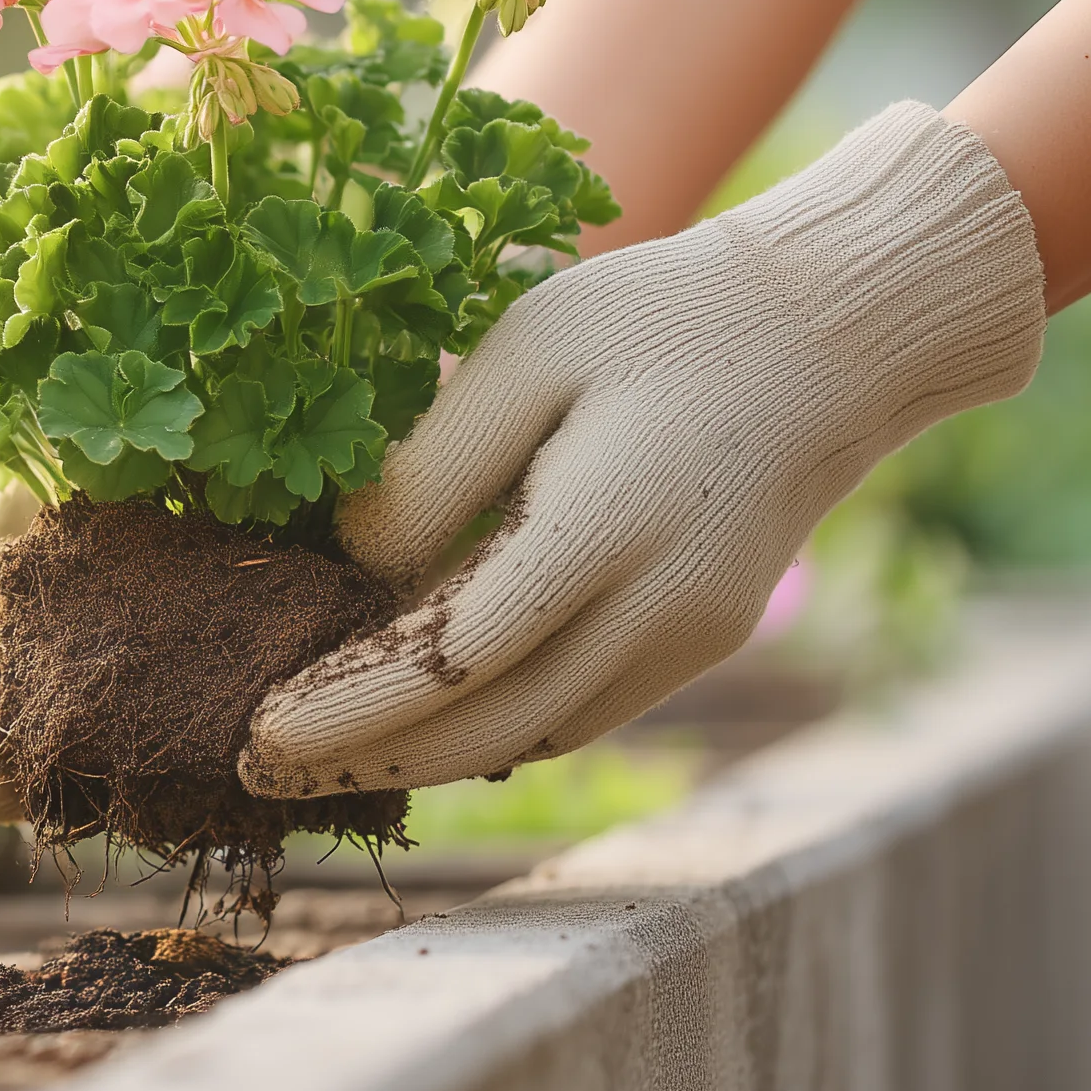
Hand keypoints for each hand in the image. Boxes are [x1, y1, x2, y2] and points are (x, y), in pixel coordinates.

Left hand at [239, 103, 1044, 795]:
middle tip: (258, 771)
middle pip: (489, 730)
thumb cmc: (659, 319)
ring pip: (536, 738)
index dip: (347, 710)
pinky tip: (419, 725)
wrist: (832, 336)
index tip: (258, 730)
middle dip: (367, 763)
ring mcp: (689, 639)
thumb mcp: (527, 349)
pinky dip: (492, 733)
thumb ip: (433, 463)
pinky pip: (579, 714)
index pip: (452, 659)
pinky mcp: (700, 641)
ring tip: (321, 762)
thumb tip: (349, 566)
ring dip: (424, 763)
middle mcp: (657, 610)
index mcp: (606, 529)